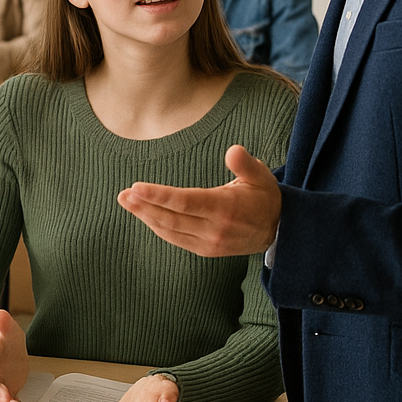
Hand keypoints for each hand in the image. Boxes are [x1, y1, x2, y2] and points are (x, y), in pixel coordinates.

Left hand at [118, 144, 281, 256]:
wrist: (279, 231)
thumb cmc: (265, 198)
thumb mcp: (261, 177)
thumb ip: (245, 164)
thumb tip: (233, 151)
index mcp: (226, 208)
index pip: (185, 202)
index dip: (159, 195)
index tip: (136, 187)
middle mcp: (215, 229)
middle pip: (172, 218)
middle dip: (144, 206)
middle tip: (122, 195)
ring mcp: (209, 243)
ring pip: (170, 230)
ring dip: (145, 216)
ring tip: (126, 202)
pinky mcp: (206, 250)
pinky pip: (176, 239)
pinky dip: (158, 227)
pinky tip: (144, 214)